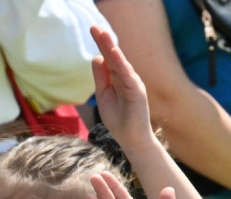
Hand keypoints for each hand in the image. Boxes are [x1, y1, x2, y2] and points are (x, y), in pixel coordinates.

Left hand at [91, 26, 151, 147]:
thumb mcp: (104, 95)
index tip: (93, 29)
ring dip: (112, 48)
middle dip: (105, 41)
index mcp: (118, 78)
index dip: (101, 44)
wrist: (131, 139)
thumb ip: (101, 77)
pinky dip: (121, 62)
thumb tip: (97, 57)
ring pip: (121, 62)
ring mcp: (133, 84)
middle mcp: (127, 78)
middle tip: (95, 26)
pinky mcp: (137, 92)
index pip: (109, 58)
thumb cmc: (119, 119)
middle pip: (114, 56)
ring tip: (103, 34)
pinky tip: (113, 52)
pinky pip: (127, 74)